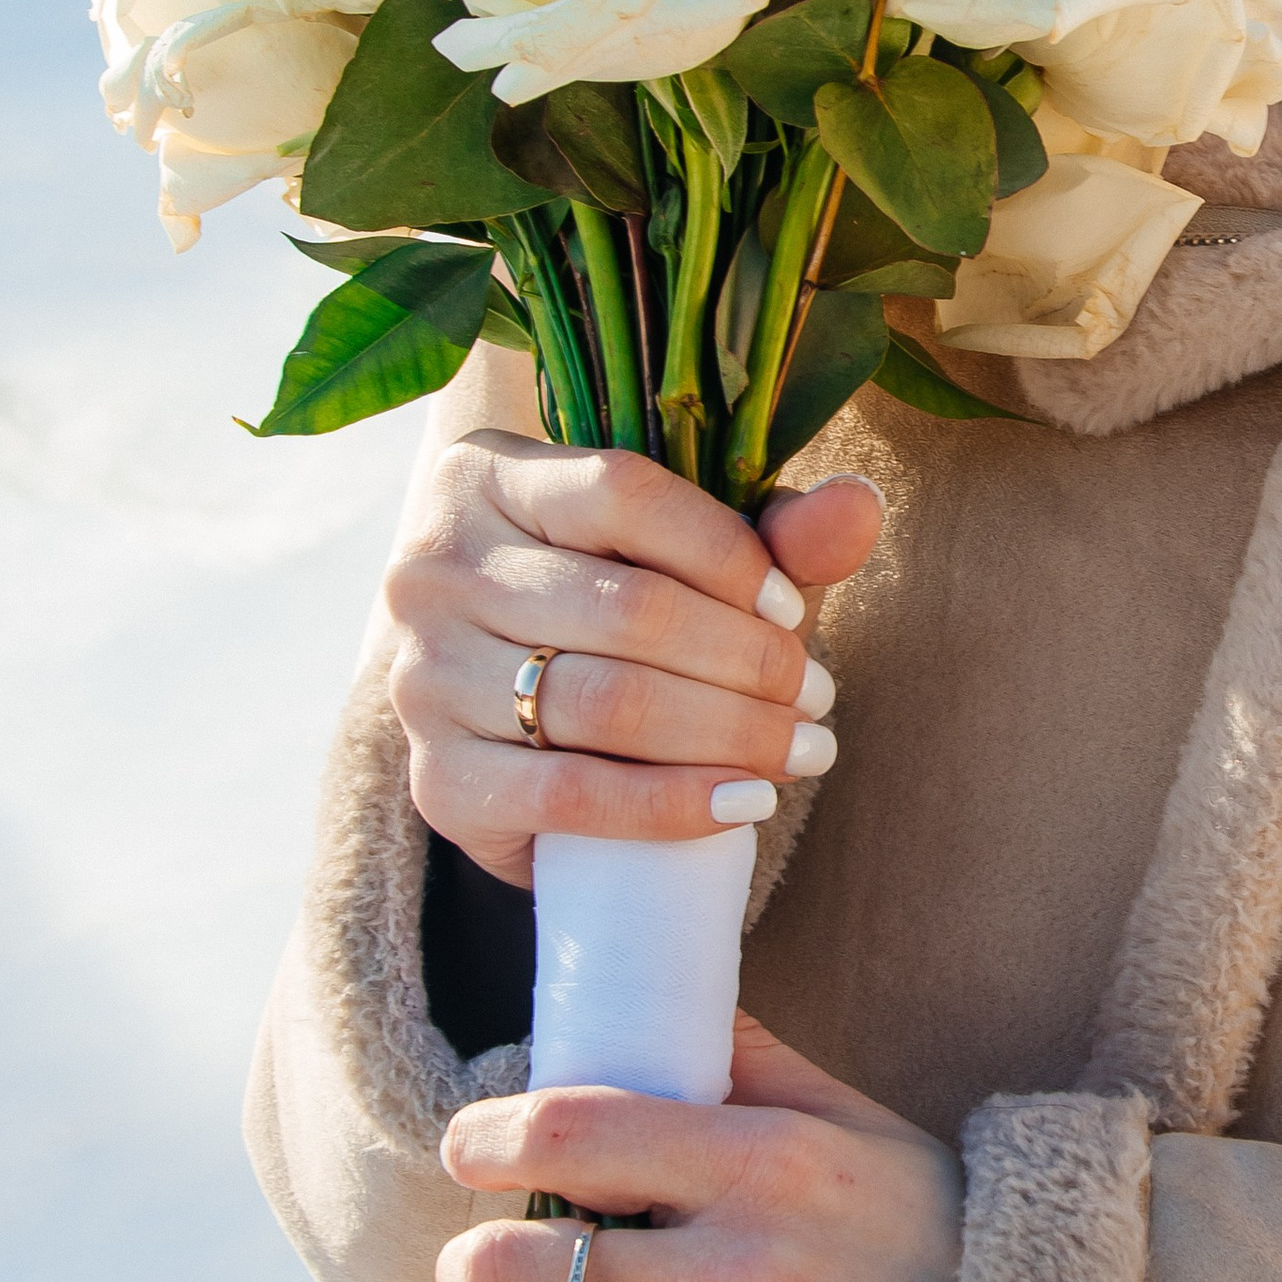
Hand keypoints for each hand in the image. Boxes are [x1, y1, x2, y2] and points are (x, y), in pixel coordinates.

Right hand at [383, 430, 884, 887]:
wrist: (512, 724)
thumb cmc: (612, 608)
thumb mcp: (686, 553)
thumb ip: (773, 529)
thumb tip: (860, 506)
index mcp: (485, 476)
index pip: (623, 493)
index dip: (728, 553)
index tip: (798, 609)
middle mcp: (432, 570)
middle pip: (627, 609)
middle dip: (748, 661)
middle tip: (818, 696)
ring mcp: (422, 678)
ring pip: (606, 703)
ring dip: (729, 733)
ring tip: (802, 750)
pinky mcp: (437, 782)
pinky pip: (570, 796)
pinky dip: (673, 804)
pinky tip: (744, 805)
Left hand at [437, 1017, 960, 1281]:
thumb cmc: (957, 1239)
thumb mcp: (866, 1131)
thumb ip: (753, 1070)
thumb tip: (657, 1010)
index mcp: (770, 1169)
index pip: (564, 1135)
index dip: (485, 1139)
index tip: (471, 1149)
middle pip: (513, 1273)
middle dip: (480, 1265)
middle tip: (499, 1262)